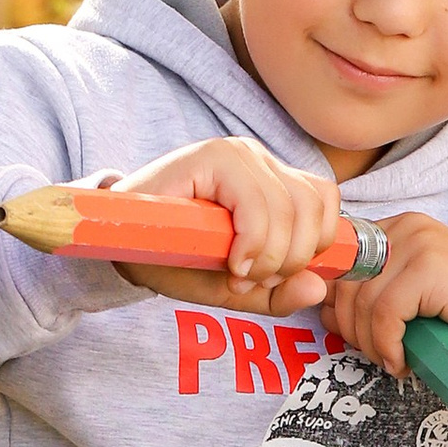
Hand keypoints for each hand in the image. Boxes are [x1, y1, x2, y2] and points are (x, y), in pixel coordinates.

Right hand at [98, 138, 339, 314]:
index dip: (312, 248)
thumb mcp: (238, 287)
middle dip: (289, 260)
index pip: (325, 202)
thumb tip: (318, 288)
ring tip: (236, 272)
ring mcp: (237, 153)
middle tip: (252, 279)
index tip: (275, 276)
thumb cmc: (178, 260)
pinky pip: (256, 204)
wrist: (122, 245)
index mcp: (273, 179)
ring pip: (289, 209)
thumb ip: (279, 293)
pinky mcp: (211, 156)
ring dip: (268, 256)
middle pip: (311, 209)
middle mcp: (259, 159)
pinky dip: (252, 241)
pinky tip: (230, 259)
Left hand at [325, 211, 447, 379]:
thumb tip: (323, 309)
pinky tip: (405, 363)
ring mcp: (421, 243)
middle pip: (345, 283)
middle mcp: (408, 226)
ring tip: (396, 362)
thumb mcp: (412, 305)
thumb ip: (369, 297)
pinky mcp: (431, 267)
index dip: (339, 306)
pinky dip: (388, 347)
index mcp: (400, 228)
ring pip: (362, 302)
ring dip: (372, 344)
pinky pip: (384, 313)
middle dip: (353, 331)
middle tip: (381, 356)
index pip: (339, 263)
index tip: (361, 338)